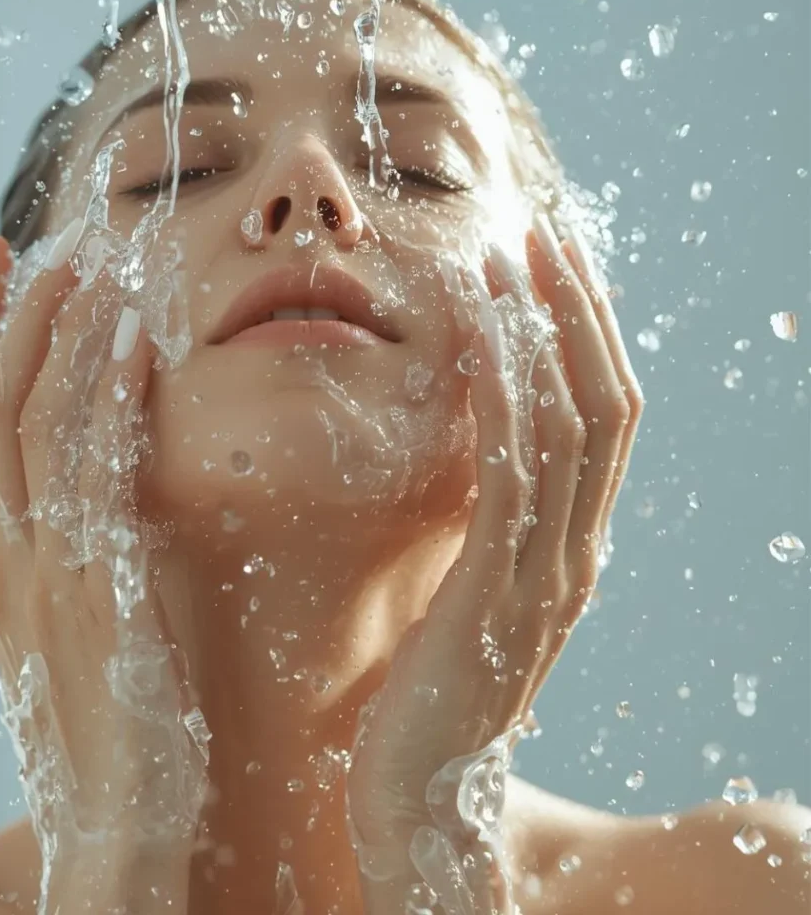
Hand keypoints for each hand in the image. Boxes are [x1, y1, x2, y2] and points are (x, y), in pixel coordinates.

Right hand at [0, 230, 206, 913]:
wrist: (115, 825)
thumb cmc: (111, 726)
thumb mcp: (82, 630)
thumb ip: (82, 562)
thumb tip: (105, 502)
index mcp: (1, 560)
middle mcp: (6, 556)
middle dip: (10, 320)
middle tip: (39, 246)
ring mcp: (42, 571)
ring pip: (28, 425)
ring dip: (55, 336)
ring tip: (88, 266)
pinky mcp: (95, 592)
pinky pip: (92, 473)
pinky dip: (104, 397)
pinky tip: (132, 340)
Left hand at [346, 217, 642, 909]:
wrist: (419, 793)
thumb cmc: (431, 686)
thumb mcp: (472, 593)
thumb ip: (488, 531)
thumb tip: (476, 458)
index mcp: (570, 548)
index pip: (602, 419)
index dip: (589, 337)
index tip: (558, 264)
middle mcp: (576, 554)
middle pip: (604, 405)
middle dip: (581, 313)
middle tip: (549, 230)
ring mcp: (545, 577)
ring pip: (570, 428)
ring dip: (546, 336)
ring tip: (513, 258)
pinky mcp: (495, 596)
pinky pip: (512, 478)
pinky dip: (506, 400)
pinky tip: (480, 342)